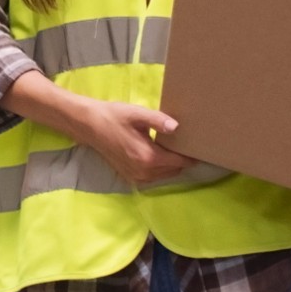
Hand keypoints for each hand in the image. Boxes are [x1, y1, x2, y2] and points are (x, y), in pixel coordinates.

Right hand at [16, 74, 189, 188]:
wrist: (89, 126)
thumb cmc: (114, 116)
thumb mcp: (137, 114)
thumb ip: (158, 120)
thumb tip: (177, 127)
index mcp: (148, 158)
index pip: (180, 162)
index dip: (192, 155)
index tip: (200, 145)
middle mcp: (144, 172)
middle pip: (175, 170)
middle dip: (183, 159)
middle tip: (189, 143)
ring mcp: (137, 177)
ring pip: (165, 174)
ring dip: (172, 164)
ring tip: (176, 147)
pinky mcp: (131, 177)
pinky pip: (154, 176)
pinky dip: (160, 167)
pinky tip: (159, 153)